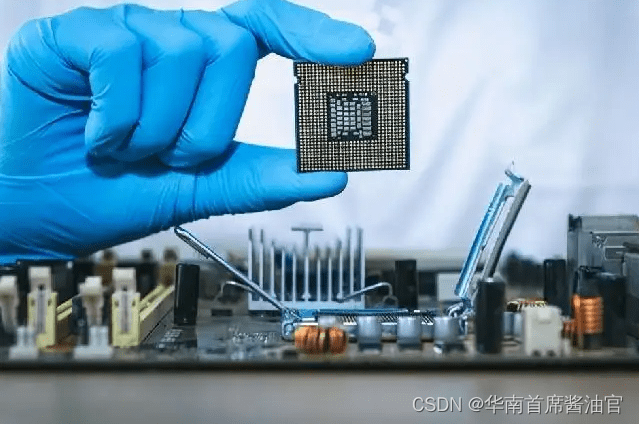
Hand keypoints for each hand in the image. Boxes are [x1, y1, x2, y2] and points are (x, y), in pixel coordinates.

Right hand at [0, 0, 373, 262]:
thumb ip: (264, 177)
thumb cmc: (116, 192)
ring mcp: (122, 31)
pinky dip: (115, 116)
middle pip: (230, 45)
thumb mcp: (201, 188)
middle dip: (206, 124)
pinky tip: (96, 135)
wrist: (38, 213)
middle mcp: (168, 40)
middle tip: (168, 157)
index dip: (313, 34)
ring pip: (180, 52)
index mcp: (202, 70)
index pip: (266, 27)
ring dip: (157, 128)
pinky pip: (120, 54)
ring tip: (125, 149)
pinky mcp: (74, 34)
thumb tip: (333, 173)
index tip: (358, 54)